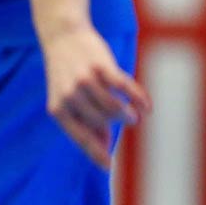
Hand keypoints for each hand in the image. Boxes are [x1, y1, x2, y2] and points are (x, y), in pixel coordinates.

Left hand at [42, 23, 150, 167]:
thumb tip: (102, 144)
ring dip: (128, 115)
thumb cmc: (68, 73)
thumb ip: (85, 120)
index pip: (80, 137)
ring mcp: (84, 81)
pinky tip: (147, 106)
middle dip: (115, 125)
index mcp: (58, 109)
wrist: (63, 36)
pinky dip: (139, 98)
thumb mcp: (69, 99)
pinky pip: (124, 87)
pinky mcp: (100, 66)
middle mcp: (69, 96)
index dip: (95, 153)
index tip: (107, 168)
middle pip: (101, 122)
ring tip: (136, 117)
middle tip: (127, 121)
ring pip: (113, 108)